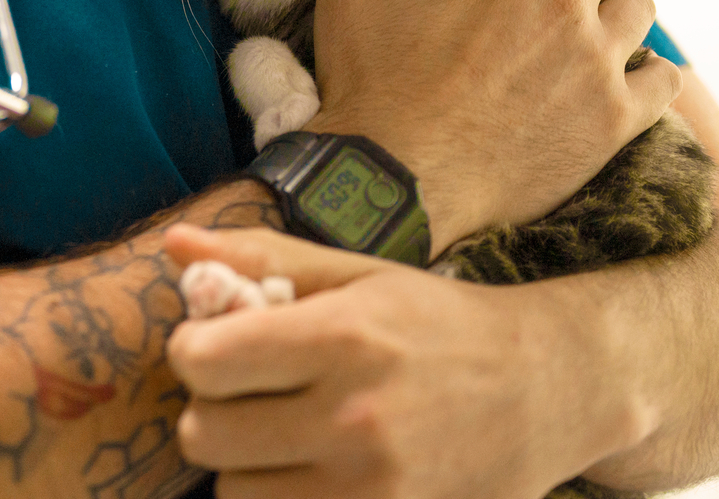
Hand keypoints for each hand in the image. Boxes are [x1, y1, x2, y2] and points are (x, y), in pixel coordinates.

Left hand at [163, 225, 637, 498]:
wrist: (547, 390)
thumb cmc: (438, 324)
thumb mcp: (357, 274)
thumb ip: (261, 259)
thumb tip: (171, 243)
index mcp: (342, 338)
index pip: (201, 361)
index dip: (195, 351)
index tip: (218, 346)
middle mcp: (354, 419)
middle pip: (205, 436)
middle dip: (213, 411)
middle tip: (249, 396)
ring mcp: (373, 490)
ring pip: (235, 494)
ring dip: (246, 468)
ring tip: (288, 439)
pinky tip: (310, 474)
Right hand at [307, 0, 680, 250]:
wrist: (395, 179)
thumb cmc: (368, 74)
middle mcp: (565, 0)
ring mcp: (596, 63)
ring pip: (639, 5)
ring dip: (610, 8)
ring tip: (574, 30)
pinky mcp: (614, 121)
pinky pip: (664, 78)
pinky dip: (643, 73)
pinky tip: (607, 79)